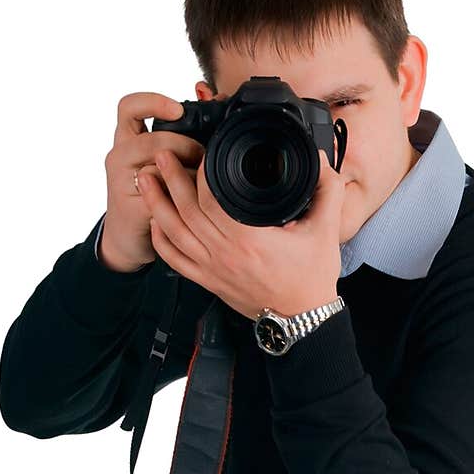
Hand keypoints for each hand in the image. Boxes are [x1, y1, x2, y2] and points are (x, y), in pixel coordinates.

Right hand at [100, 93, 204, 271]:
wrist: (130, 234)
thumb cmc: (157, 191)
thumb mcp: (165, 157)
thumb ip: (184, 132)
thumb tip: (215, 99)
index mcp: (127, 138)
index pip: (130, 107)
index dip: (154, 102)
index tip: (179, 110)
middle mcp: (119, 155)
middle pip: (152, 139)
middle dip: (184, 146)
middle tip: (201, 156)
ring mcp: (120, 182)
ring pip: (156, 167)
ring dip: (184, 173)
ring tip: (197, 180)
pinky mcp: (130, 207)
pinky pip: (161, 197)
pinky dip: (180, 198)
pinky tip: (190, 201)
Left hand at [139, 147, 344, 318]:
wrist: (303, 319)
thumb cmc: (312, 279)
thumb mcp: (326, 230)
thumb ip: (328, 191)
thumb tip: (321, 159)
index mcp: (249, 240)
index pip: (211, 200)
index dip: (200, 173)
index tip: (201, 153)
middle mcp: (224, 255)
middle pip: (185, 211)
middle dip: (170, 179)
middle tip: (162, 153)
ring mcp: (212, 270)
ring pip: (173, 233)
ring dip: (155, 203)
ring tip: (146, 178)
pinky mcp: (208, 282)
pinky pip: (174, 260)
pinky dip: (160, 239)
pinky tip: (155, 220)